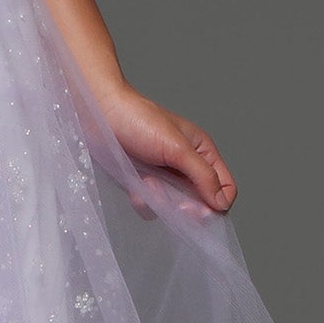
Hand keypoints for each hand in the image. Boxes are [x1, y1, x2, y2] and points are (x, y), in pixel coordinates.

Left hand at [94, 82, 235, 213]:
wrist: (98, 113)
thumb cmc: (139, 121)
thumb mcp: (178, 148)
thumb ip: (203, 176)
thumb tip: (222, 203)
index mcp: (202, 152)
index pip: (225, 187)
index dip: (216, 203)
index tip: (199, 208)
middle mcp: (186, 166)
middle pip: (201, 203)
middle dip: (188, 208)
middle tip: (177, 206)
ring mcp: (163, 176)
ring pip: (174, 208)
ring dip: (162, 203)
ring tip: (149, 184)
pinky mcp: (141, 183)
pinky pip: (150, 206)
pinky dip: (143, 201)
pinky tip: (136, 184)